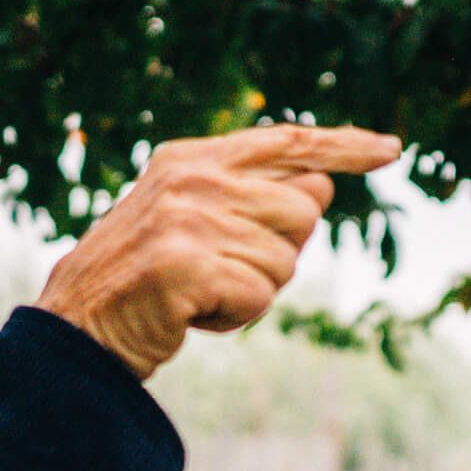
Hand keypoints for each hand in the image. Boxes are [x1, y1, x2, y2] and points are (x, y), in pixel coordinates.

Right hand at [34, 123, 402, 379]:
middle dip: (278, 253)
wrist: (79, 328)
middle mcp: (193, 179)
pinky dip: (235, 317)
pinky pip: (260, 296)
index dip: (345, 146)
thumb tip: (322, 188)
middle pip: (304, 212)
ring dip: (253, 291)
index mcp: (192, 159)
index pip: (287, 142)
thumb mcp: (191, 220)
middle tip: (221, 270)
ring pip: (286, 261)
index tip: (391, 149)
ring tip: (199, 293)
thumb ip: (248, 198)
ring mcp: (189, 219)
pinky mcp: (188, 264)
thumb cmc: (141, 281)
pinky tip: (193, 314)